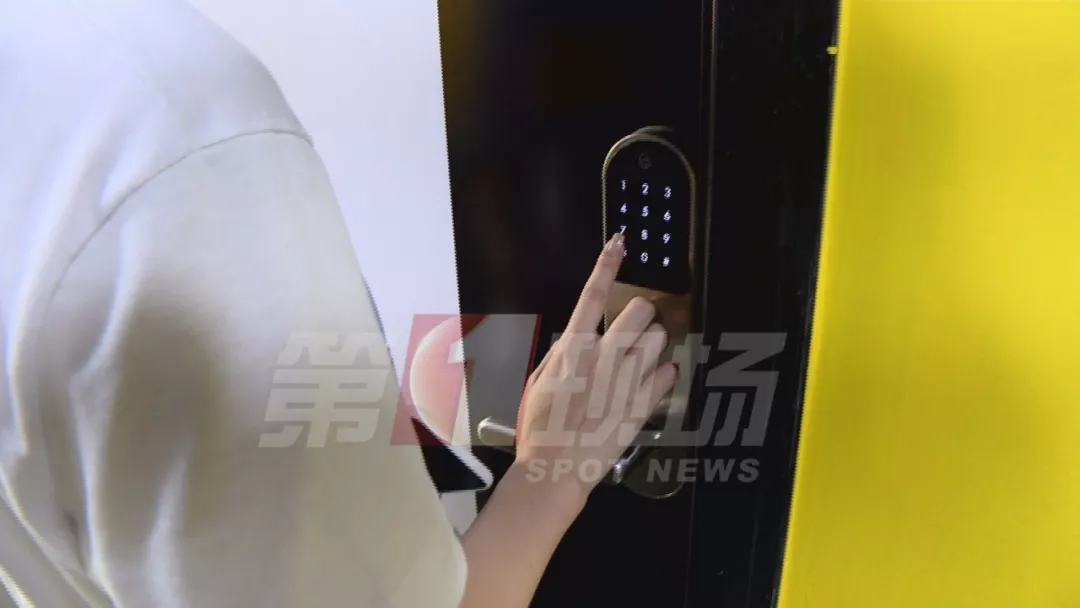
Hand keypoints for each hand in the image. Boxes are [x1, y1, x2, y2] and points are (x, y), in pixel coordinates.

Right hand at [513, 233, 678, 504]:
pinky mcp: (642, 403)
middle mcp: (602, 358)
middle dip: (640, 316)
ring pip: (659, 339)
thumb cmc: (542, 428)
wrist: (555, 468)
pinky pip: (667, 372)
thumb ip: (563, 353)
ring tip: (640, 360)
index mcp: (573, 348)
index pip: (592, 294)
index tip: (619, 244)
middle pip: (639, 311)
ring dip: (653, 343)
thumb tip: (578, 337)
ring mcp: (626, 380)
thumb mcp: (541, 380)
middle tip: (634, 330)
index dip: (607, 265)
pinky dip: (663, 372)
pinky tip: (648, 381)